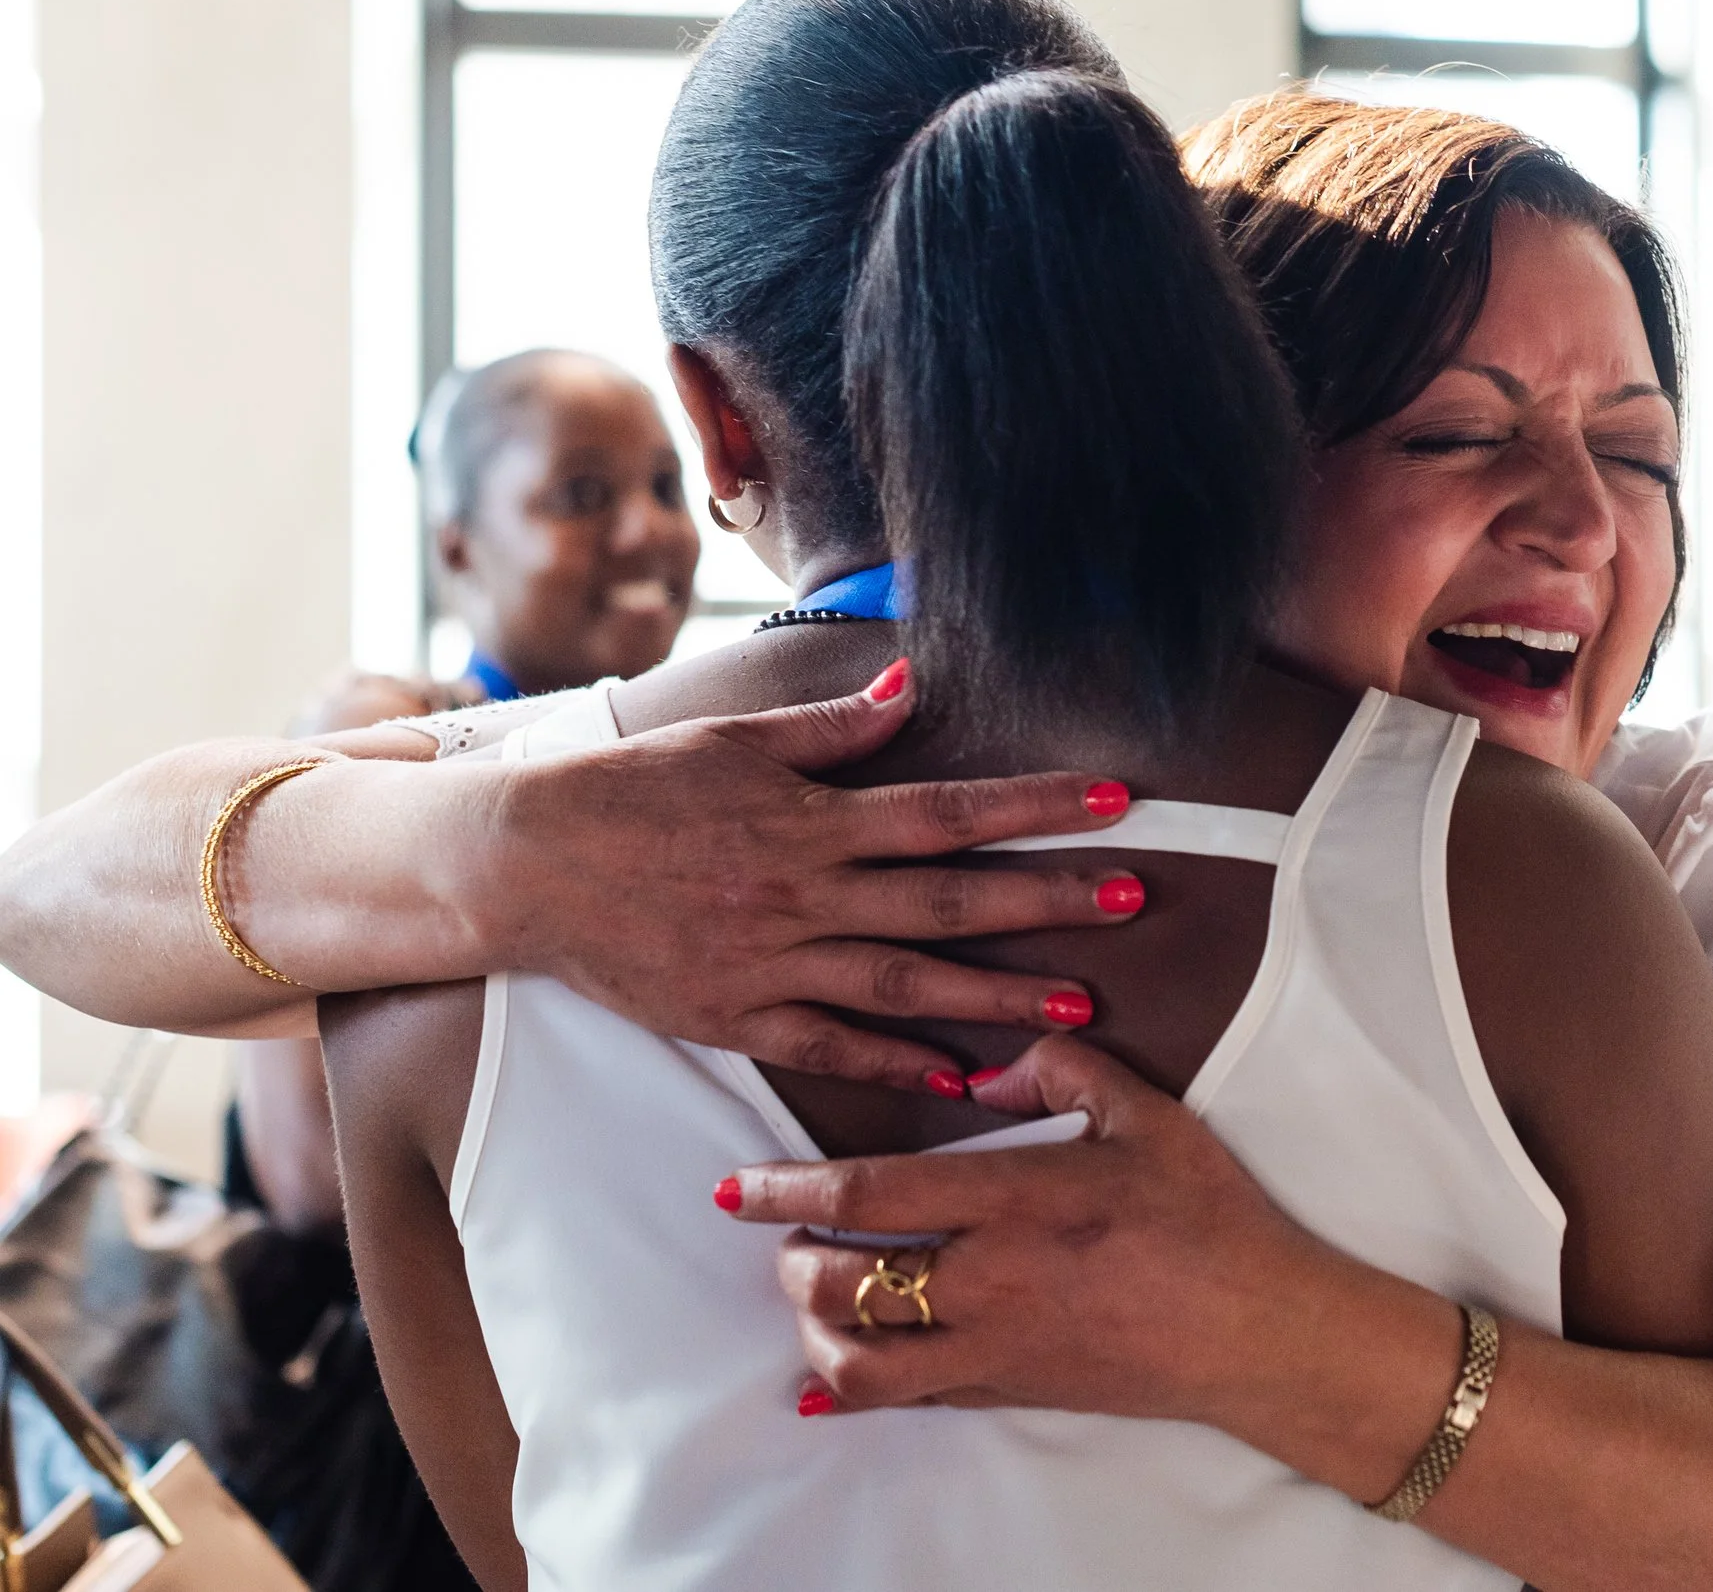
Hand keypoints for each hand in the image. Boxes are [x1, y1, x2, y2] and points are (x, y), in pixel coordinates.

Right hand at [469, 665, 1144, 1088]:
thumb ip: (828, 730)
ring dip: (998, 997)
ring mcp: (772, 962)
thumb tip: (909, 689)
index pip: (947, 811)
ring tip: (1083, 1009)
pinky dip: (896, 1066)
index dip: (1034, 806)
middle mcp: (804, 892)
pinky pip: (830, 1046)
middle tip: (1132, 900)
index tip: (1114, 799)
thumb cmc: (631, 791)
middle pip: (947, 900)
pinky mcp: (737, 1017)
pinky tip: (961, 1080)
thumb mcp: (729, 741)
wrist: (524, 866)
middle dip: (1047, 901)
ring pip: (906, 984)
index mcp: (811, 818)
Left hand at [721, 1038, 1380, 1429]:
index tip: (740, 1188)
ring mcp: (994, 1348)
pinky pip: (909, 1402)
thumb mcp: (1146, 1114)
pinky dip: (855, 1392)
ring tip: (815, 1300)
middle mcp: (987, 1281)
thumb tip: (988, 1076)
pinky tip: (837, 1380)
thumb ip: (1061, 1071)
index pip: (867, 1196)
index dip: (789, 1192)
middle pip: (841, 1285)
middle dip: (791, 1262)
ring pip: (858, 1362)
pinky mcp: (1011, 1391)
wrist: (1258, 1330)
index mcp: (1012, 1201)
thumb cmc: (1208, 1217)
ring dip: (815, 1332)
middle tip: (786, 1237)